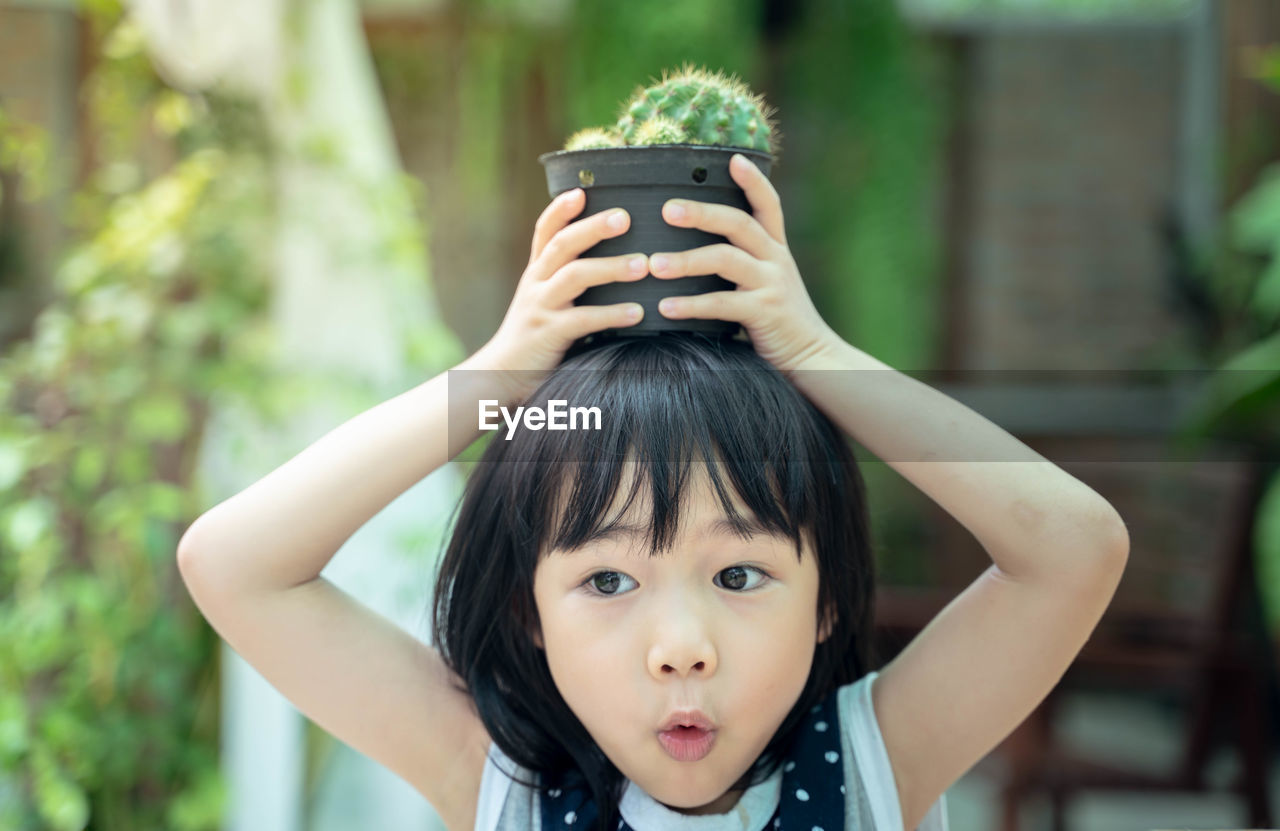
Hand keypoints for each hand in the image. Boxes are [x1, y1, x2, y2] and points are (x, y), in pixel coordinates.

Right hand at [468, 189, 648, 401]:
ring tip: (643, 266)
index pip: (545, 230)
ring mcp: (540, 307)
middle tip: (625, 217)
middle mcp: (535, 283)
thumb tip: (614, 263)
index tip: (582, 190)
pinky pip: (583, 320)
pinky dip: (612, 314)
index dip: (561, 209)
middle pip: (563, 245)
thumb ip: (567, 281)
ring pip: (574, 276)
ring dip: (611, 267)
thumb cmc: (533, 337)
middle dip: (594, 228)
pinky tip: (637, 313)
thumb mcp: (544, 302)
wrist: (499, 376)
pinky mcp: (549, 334)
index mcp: (536, 272)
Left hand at [648, 153, 842, 377]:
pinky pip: (722, 304)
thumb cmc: (779, 322)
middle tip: (667, 209)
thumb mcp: (767, 284)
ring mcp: (772, 285)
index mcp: (776, 249)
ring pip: (726, 259)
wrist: (813, 358)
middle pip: (739, 223)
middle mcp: (776, 260)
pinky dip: (691, 305)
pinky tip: (665, 308)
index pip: (769, 204)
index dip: (753, 180)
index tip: (733, 159)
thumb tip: (693, 254)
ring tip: (655, 265)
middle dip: (702, 213)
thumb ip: (742, 267)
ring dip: (687, 260)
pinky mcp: (765, 313)